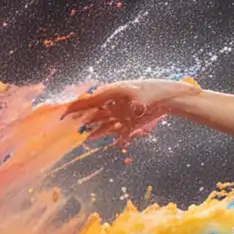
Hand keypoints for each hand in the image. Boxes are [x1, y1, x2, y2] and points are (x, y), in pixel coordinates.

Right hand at [61, 77, 197, 144]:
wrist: (170, 97)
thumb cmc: (155, 92)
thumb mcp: (143, 96)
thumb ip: (134, 104)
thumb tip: (129, 107)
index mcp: (112, 93)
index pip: (90, 100)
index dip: (76, 106)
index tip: (64, 112)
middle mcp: (115, 103)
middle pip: (95, 112)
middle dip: (83, 119)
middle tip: (69, 126)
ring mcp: (122, 113)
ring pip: (104, 123)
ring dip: (95, 130)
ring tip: (84, 136)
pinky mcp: (131, 122)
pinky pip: (117, 131)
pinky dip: (110, 136)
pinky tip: (101, 141)